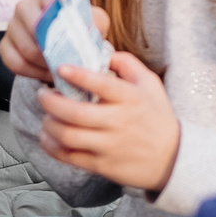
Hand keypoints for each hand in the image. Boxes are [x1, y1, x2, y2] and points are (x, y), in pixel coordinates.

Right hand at [2, 0, 111, 82]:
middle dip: (54, 49)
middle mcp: (25, 6)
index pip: (52, 0)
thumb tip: (88, 28)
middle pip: (35, 28)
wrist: (64, 42)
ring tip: (61, 70)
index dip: (64, 19)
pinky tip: (46, 74)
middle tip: (69, 61)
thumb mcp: (94, 22)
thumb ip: (95, 21)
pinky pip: (15, 62)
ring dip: (46, 64)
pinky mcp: (5, 46)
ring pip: (26, 48)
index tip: (76, 36)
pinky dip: (32, 72)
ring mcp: (12, 26)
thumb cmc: (79, 29)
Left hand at [35, 52, 180, 189]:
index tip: (60, 68)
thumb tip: (103, 50)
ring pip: (68, 136)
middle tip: (43, 94)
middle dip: (51, 102)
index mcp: (131, 98)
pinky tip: (47, 136)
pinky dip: (51, 146)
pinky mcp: (102, 165)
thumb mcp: (150, 84)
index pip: (102, 84)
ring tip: (46, 116)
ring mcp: (109, 146)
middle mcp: (119, 122)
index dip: (78, 75)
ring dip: (49, 124)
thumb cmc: (157, 117)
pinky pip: (69, 157)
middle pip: (75, 113)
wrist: (172, 159)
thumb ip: (127, 63)